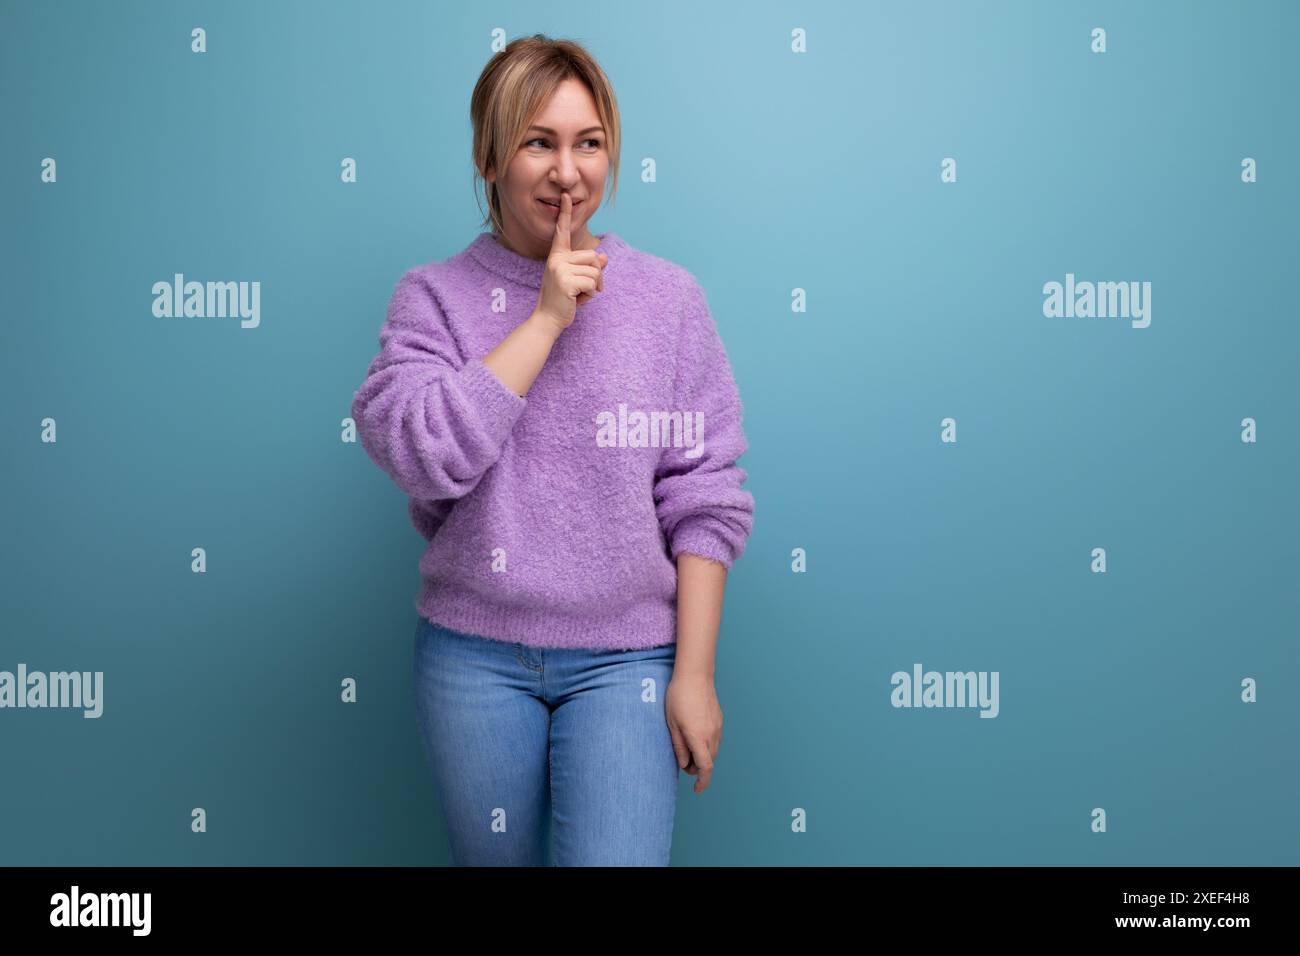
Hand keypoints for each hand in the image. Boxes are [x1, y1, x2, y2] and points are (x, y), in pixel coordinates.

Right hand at [534, 191, 607, 330]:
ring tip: (580, 295)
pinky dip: (591, 294)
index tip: (566, 195)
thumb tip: (604, 256)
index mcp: (557, 256)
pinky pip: (592, 282)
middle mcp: (556, 259)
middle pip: (593, 256)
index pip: (562, 232)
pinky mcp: (566, 281)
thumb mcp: (578, 280)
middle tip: (586, 289)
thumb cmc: (563, 300)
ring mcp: (560, 269)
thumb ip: (591, 267)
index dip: (565, 214)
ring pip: (595, 270)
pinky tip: (578, 300)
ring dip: (594, 286)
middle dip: (597, 275)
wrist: (548, 319)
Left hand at [665, 672, 722, 793]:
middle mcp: (712, 735)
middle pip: (710, 762)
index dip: (702, 782)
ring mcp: (718, 727)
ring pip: (714, 751)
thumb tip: (684, 764)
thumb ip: (678, 746)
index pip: (705, 768)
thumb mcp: (672, 724)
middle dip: (698, 768)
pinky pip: (715, 740)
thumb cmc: (679, 697)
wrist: (695, 675)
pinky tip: (695, 736)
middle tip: (684, 762)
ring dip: (703, 756)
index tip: (697, 789)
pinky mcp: (720, 720)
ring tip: (688, 747)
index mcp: (698, 737)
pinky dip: (707, 746)